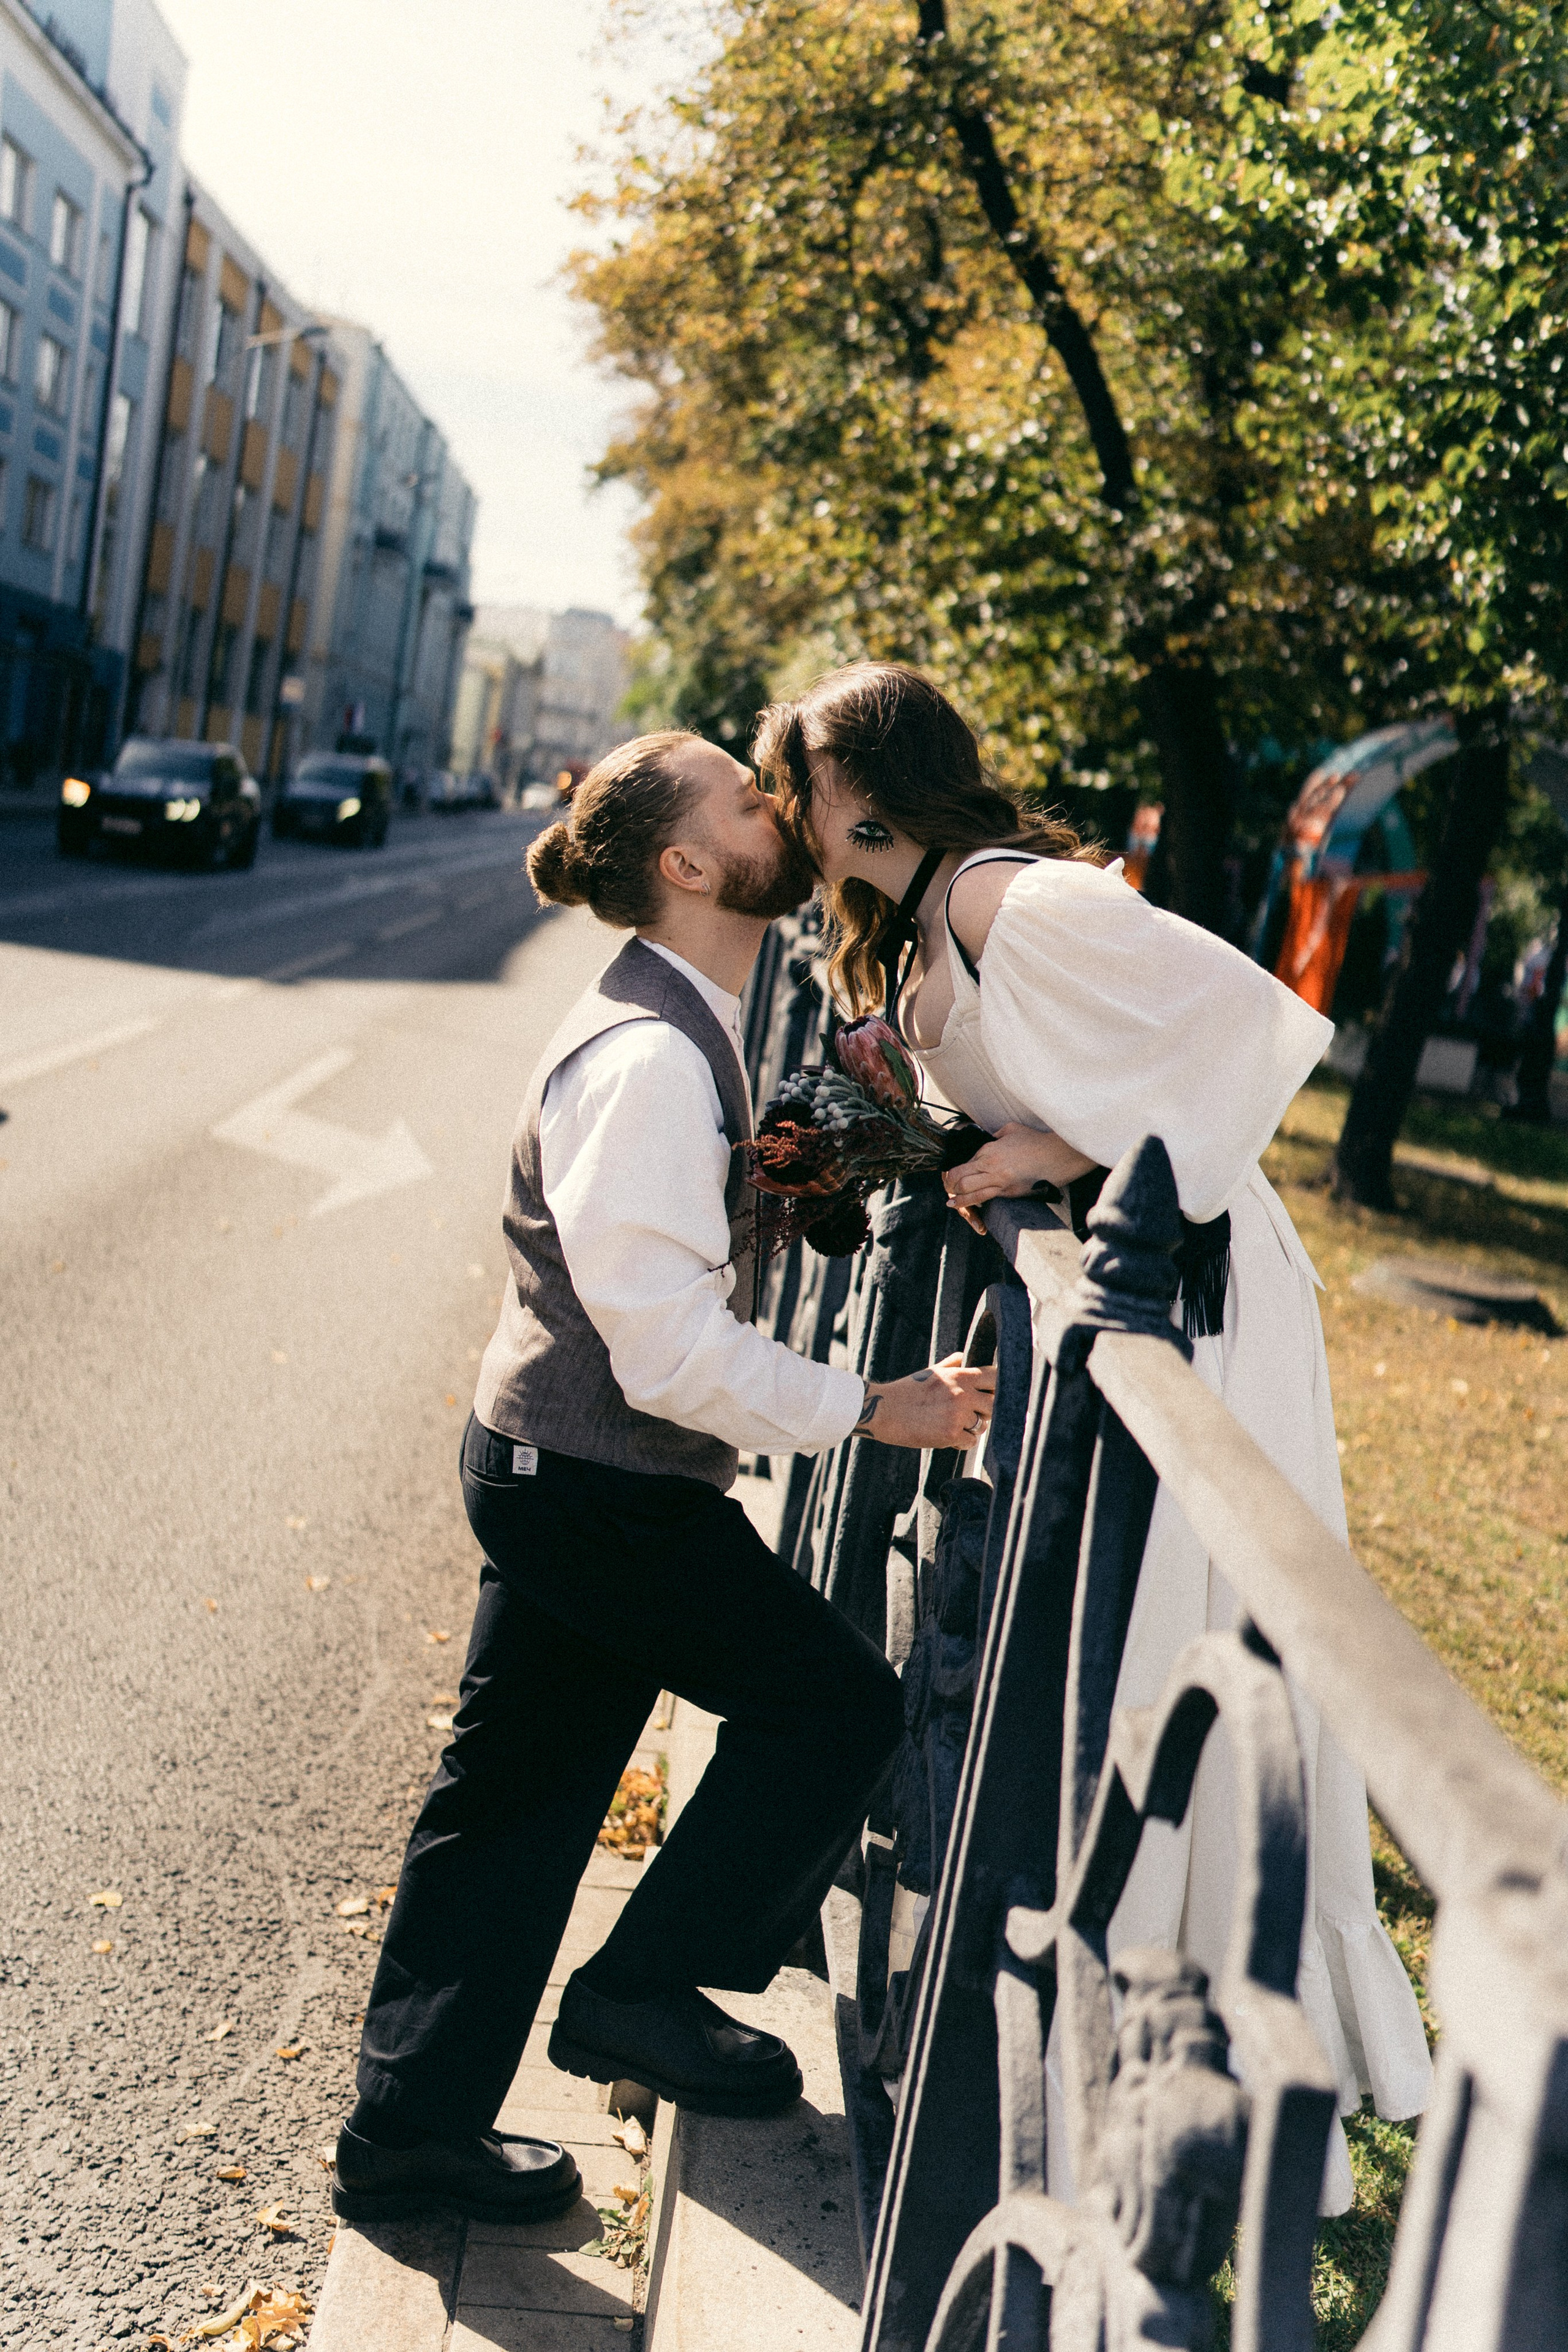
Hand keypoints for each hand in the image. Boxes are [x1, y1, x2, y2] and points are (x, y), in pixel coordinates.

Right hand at [853, 1352, 995, 1449]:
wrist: (883, 1410)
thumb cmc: (906, 1390)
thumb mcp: (931, 1372)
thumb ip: (951, 1365)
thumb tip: (962, 1356)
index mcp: (960, 1375)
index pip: (995, 1377)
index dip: (996, 1387)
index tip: (989, 1394)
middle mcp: (962, 1394)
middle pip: (994, 1404)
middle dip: (985, 1411)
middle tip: (970, 1414)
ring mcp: (958, 1415)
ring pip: (982, 1425)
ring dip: (972, 1427)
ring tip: (953, 1424)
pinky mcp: (951, 1434)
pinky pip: (970, 1442)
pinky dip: (961, 1442)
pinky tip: (946, 1436)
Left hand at [943, 1122, 1096, 1232]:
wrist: (1055, 1156)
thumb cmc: (1035, 1141)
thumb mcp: (1011, 1130)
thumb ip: (996, 1136)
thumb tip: (989, 1140)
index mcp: (989, 1150)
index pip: (964, 1164)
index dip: (955, 1170)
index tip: (952, 1173)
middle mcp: (991, 1167)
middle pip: (960, 1180)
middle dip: (950, 1185)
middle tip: (947, 1187)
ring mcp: (1000, 1182)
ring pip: (971, 1194)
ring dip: (958, 1199)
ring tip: (951, 1203)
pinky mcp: (1009, 1193)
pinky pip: (988, 1199)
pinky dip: (975, 1203)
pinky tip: (969, 1206)